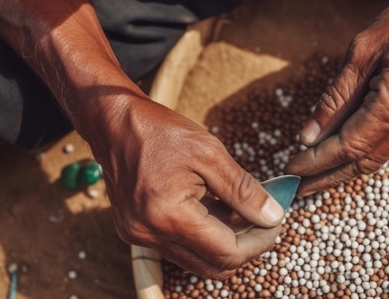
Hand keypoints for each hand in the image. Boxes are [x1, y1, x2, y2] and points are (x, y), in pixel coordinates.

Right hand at [89, 96, 284, 277]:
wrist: (114, 122)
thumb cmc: (160, 131)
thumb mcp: (210, 153)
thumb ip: (243, 190)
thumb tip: (272, 215)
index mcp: (168, 216)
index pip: (226, 252)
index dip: (259, 241)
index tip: (275, 221)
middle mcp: (150, 234)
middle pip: (212, 266)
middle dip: (245, 248)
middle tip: (264, 221)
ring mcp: (139, 235)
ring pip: (195, 260)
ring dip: (223, 243)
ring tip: (241, 211)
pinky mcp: (136, 230)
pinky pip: (178, 246)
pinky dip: (202, 235)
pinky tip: (217, 209)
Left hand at [285, 0, 388, 195]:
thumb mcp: (364, 50)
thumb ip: (336, 97)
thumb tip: (310, 134)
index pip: (348, 147)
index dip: (317, 162)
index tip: (292, 170)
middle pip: (366, 163)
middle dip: (329, 177)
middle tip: (299, 188)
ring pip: (385, 158)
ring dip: (352, 170)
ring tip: (322, 176)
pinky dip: (377, 155)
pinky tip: (360, 157)